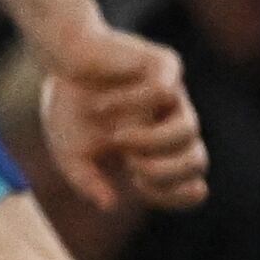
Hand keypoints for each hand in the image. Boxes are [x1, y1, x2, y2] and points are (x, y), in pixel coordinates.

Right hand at [36, 24, 210, 214]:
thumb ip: (85, 181)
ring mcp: (171, 95)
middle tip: (133, 167)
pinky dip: (131, 103)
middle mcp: (170, 122)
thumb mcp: (69, 153)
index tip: (142, 189)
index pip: (188, 180)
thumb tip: (110, 204)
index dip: (176, 195)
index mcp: (155, 149)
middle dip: (167, 173)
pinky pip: (163, 91)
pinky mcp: (164, 65)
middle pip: (198, 159)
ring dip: (152, 141)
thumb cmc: (69, 105)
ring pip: (189, 128)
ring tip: (118, 137)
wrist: (62, 55)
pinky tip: (102, 105)